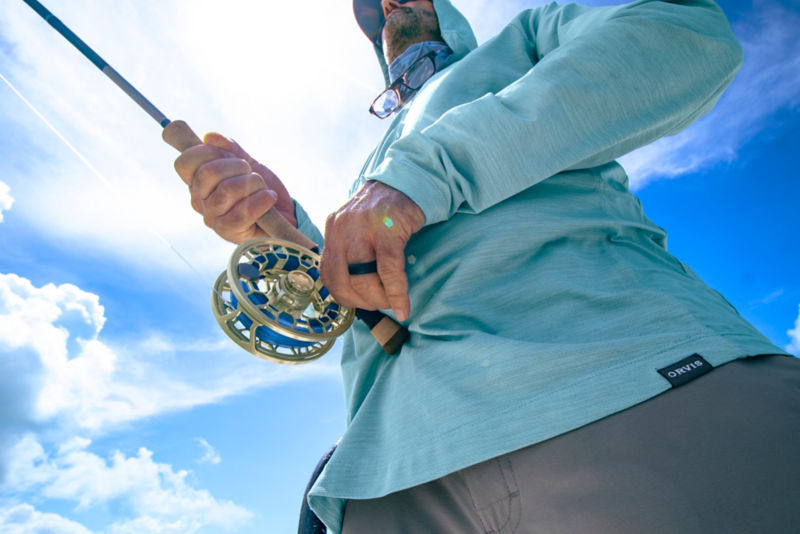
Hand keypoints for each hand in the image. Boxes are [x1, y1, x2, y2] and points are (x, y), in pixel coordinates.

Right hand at [172, 133, 294, 242]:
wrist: (282, 212)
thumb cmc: (259, 187)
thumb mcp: (246, 162)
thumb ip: (229, 148)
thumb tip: (209, 137)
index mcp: (197, 182)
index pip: (184, 163)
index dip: (204, 151)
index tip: (227, 153)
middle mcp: (200, 200)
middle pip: (208, 172)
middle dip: (237, 165)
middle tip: (250, 172)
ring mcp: (212, 217)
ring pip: (227, 190)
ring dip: (253, 183)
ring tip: (262, 187)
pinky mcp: (229, 232)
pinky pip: (242, 212)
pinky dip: (262, 200)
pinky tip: (269, 198)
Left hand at [320, 181, 424, 321]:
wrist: (406, 182)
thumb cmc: (384, 211)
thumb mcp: (357, 228)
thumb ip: (350, 251)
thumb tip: (355, 290)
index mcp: (333, 230)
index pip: (327, 273)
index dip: (343, 295)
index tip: (360, 303)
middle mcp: (342, 230)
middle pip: (342, 280)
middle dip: (361, 302)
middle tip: (378, 306)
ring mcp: (362, 230)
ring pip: (363, 279)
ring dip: (377, 299)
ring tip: (391, 304)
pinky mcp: (387, 231)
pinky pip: (389, 271)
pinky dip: (396, 293)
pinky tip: (403, 307)